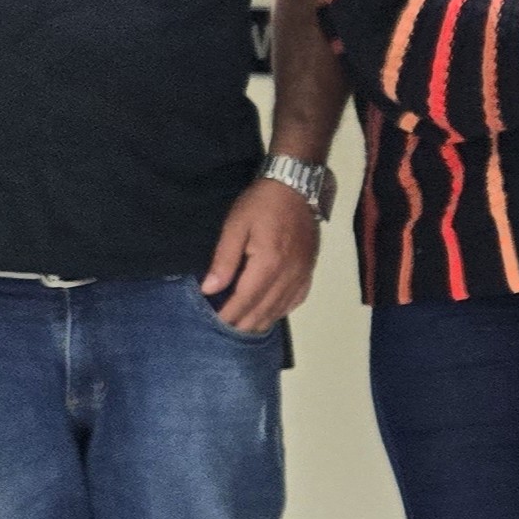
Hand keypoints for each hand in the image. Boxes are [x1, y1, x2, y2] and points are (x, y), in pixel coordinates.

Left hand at [202, 176, 320, 333]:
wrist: (296, 186)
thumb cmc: (261, 204)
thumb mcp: (236, 226)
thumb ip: (223, 260)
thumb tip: (209, 290)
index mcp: (268, 264)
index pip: (245, 300)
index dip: (229, 316)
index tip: (214, 326)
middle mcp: (288, 275)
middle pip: (263, 310)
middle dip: (243, 324)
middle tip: (224, 332)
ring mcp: (302, 274)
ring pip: (280, 309)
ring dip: (261, 321)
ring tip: (243, 328)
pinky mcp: (309, 270)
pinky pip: (296, 300)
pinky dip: (281, 312)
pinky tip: (270, 314)